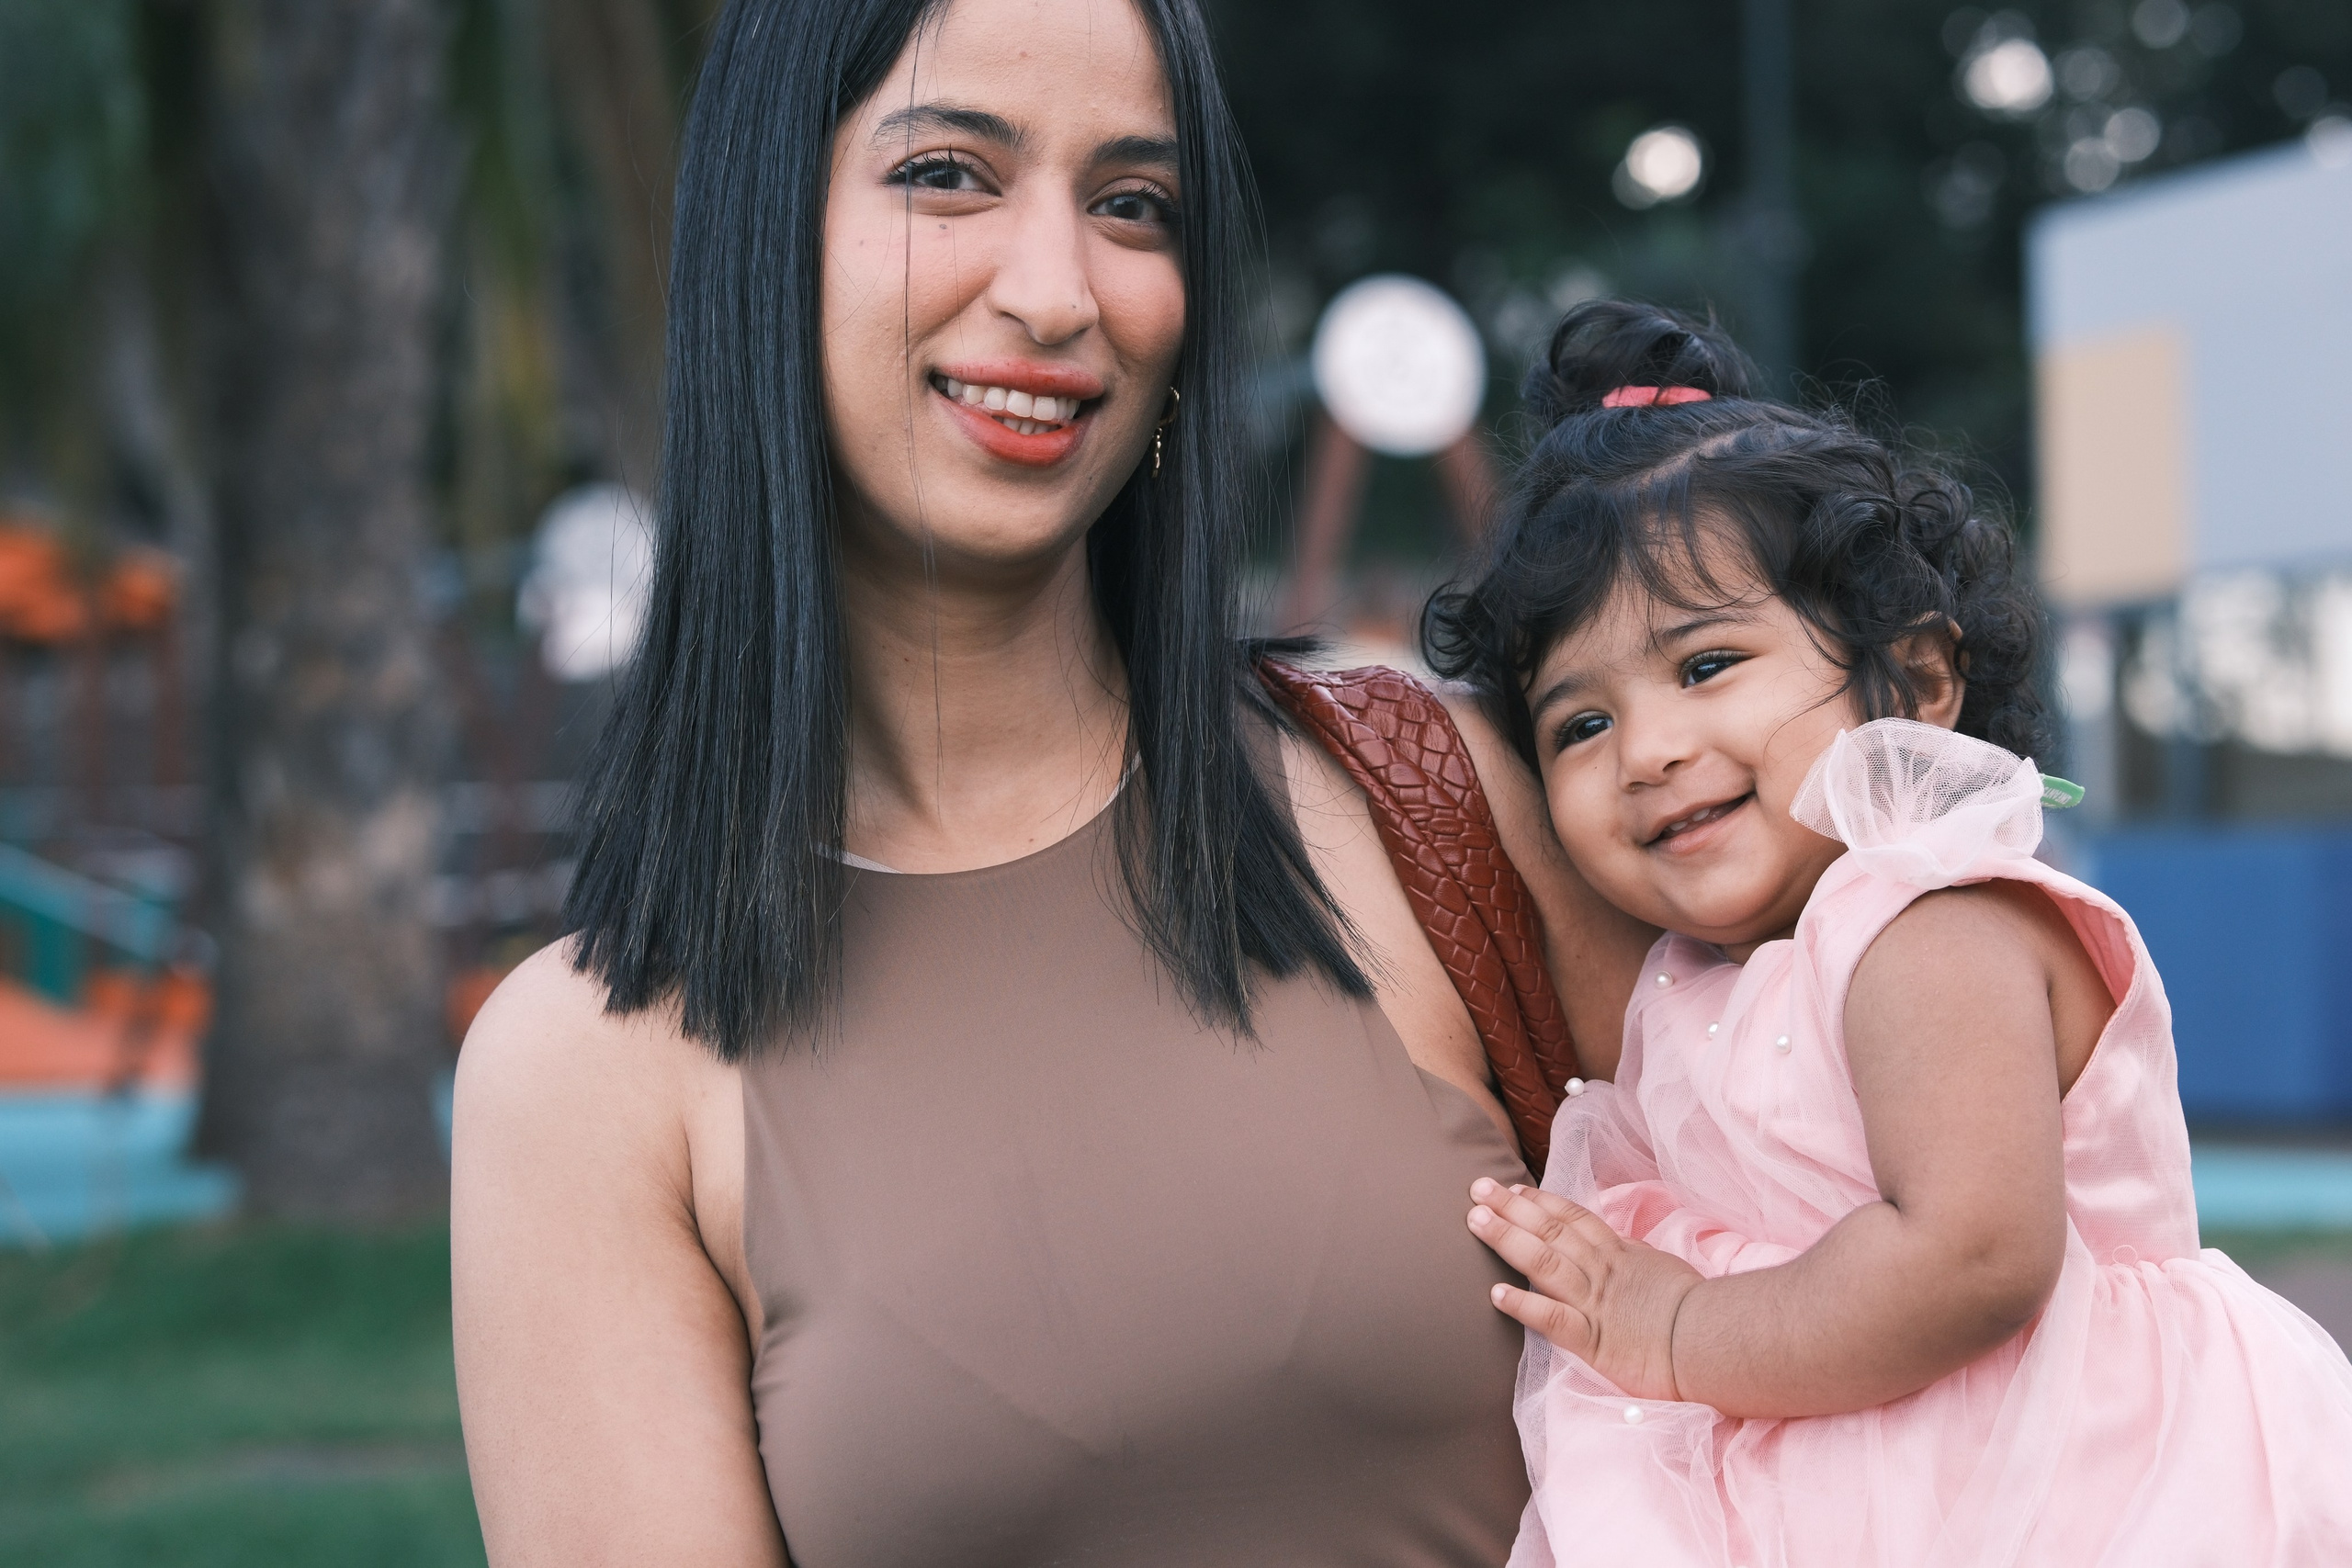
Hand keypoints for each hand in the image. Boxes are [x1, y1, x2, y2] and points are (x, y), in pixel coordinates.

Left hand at [1468, 1177, 1701, 1401]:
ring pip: (1543, 1262)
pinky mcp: (1593, 1340)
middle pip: (1550, 1231)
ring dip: (1506, 1239)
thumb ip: (1638, 1260)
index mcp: (1621, 1256)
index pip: (1575, 1219)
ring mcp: (1595, 1303)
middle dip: (1511, 1208)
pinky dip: (1522, 1304)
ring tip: (1475, 1220)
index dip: (1542, 1202)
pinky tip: (1494, 1295)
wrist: (1717, 1340)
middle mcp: (1602, 1272)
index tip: (1515, 1189)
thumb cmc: (1700, 1311)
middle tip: (1478, 1187)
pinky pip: (1552, 1318)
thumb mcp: (1666, 1271)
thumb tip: (1626, 1249)